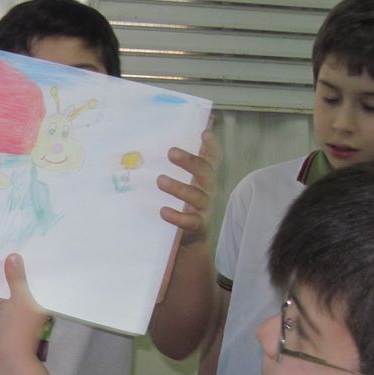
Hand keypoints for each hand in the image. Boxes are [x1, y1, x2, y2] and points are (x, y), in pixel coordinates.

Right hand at [0, 254, 48, 368]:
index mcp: (37, 299)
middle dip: (13, 267)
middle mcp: (25, 302)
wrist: (4, 355)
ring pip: (4, 287)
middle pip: (19, 280)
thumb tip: (14, 256)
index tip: (28, 243)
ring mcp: (10, 307)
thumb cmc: (19, 330)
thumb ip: (16, 279)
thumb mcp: (20, 301)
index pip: (37, 277)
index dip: (33, 262)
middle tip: (7, 242)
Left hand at [157, 126, 219, 246]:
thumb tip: (170, 142)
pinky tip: (163, 211)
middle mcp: (207, 191)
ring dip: (178, 187)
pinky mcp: (196, 227)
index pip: (213, 159)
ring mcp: (203, 209)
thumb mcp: (183, 184)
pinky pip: (188, 221)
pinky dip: (176, 216)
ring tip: (160, 180)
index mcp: (204, 179)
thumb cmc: (183, 206)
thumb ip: (178, 167)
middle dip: (190, 161)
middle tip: (171, 152)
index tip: (204, 132)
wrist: (188, 242)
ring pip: (196, 196)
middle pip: (205, 173)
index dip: (212, 146)